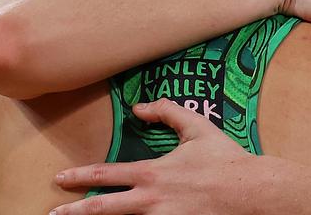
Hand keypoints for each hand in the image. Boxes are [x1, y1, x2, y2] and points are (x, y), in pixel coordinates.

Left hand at [50, 99, 253, 214]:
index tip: (60, 179)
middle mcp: (151, 200)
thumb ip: (166, 112)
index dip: (80, 177)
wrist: (250, 191)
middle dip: (74, 213)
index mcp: (152, 173)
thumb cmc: (223, 159)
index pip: (106, 175)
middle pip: (102, 209)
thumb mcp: (196, 127)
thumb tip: (139, 107)